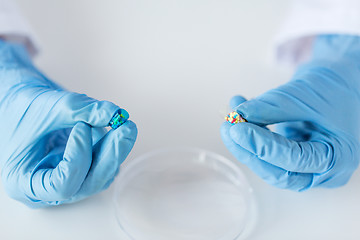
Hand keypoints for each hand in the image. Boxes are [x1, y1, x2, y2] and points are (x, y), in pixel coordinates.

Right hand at [0, 40, 136, 206]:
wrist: (17, 101)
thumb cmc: (19, 108)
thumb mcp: (46, 106)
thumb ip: (81, 109)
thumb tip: (115, 113)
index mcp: (24, 182)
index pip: (62, 185)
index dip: (78, 157)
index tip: (82, 127)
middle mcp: (46, 189)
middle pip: (88, 183)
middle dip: (110, 154)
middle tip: (125, 127)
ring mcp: (65, 180)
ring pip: (99, 175)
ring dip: (114, 150)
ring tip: (122, 123)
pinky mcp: (80, 169)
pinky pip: (101, 165)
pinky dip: (110, 147)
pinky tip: (115, 129)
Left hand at [221, 35, 359, 190]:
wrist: (340, 85)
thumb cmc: (333, 88)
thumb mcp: (304, 94)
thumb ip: (272, 106)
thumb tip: (240, 114)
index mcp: (338, 157)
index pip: (295, 159)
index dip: (262, 145)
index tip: (238, 129)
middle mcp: (324, 170)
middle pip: (279, 171)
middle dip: (249, 150)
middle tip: (228, 127)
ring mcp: (308, 167)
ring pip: (270, 166)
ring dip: (245, 144)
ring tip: (231, 118)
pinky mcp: (293, 159)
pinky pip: (268, 154)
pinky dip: (252, 136)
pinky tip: (240, 115)